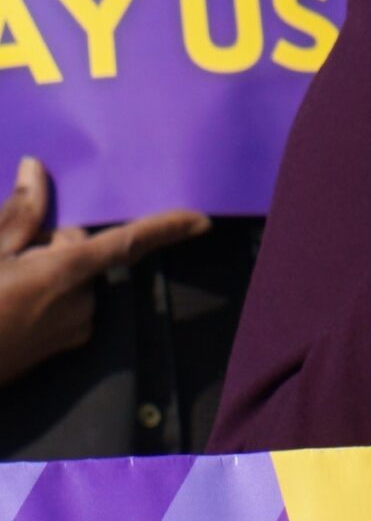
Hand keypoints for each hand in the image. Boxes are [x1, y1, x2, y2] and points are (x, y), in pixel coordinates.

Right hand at [0, 156, 207, 386]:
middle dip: (55, 248)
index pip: (128, 242)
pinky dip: (44, 299)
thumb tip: (36, 168)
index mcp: (66, 272)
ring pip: (72, 282)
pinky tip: (8, 305)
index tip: (202, 219)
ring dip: (48, 276)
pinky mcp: (58, 352)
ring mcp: (71, 332)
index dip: (167, 228)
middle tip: (11, 258)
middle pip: (83, 255)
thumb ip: (19, 214)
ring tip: (4, 283)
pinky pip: (63, 309)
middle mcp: (81, 302)